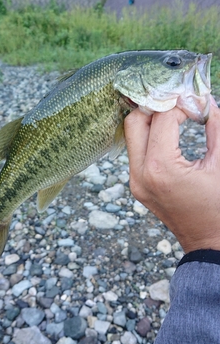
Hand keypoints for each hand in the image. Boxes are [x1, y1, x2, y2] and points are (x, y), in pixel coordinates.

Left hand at [124, 99, 219, 252]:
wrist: (208, 242)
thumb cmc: (218, 207)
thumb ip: (215, 127)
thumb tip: (206, 102)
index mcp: (161, 168)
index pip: (162, 119)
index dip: (181, 105)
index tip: (197, 105)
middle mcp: (140, 174)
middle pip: (135, 122)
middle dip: (157, 107)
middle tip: (179, 105)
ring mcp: (135, 181)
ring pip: (132, 135)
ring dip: (151, 121)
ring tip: (176, 117)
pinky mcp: (136, 185)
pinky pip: (136, 151)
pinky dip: (150, 137)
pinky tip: (169, 134)